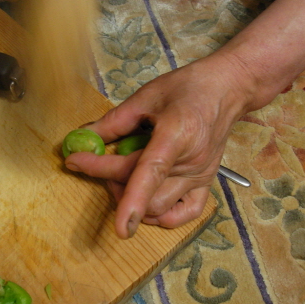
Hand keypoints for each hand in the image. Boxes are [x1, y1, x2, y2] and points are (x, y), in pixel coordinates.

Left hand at [65, 54, 251, 238]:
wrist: (228, 89)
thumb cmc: (189, 88)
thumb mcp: (147, 96)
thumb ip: (114, 121)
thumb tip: (84, 137)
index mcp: (177, 135)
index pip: (147, 172)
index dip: (116, 187)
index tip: (76, 168)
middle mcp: (192, 162)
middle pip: (144, 191)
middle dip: (110, 180)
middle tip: (98, 162)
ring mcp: (201, 177)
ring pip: (158, 209)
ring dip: (130, 199)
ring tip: (121, 177)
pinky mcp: (206, 185)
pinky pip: (182, 216)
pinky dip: (158, 215)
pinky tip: (145, 199)